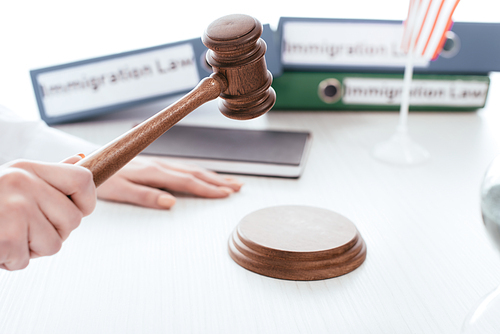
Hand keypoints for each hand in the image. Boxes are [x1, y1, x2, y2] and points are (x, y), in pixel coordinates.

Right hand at [0, 156, 95, 270]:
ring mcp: (15, 209)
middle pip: (73, 220)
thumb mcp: (14, 179)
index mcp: (29, 168)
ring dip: (31, 249)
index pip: (83, 180)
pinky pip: (26, 260)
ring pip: (54, 244)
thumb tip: (81, 160)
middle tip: (26, 228)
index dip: (87, 201)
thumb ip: (49, 175)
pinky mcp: (5, 236)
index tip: (76, 210)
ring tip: (7, 235)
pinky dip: (10, 260)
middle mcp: (24, 183)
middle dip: (54, 232)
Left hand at [96, 156, 242, 208]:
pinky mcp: (155, 164)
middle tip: (238, 187)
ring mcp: (158, 163)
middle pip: (194, 173)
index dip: (207, 188)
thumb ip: (144, 196)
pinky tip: (205, 175)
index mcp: (153, 171)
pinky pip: (183, 167)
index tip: (225, 194)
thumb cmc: (102, 178)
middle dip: (217, 181)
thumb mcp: (118, 191)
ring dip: (212, 176)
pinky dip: (199, 172)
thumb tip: (171, 202)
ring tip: (230, 182)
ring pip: (191, 169)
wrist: (88, 161)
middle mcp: (158, 165)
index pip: (186, 181)